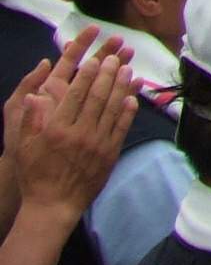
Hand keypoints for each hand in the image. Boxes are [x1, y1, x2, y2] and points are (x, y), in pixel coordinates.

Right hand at [4, 41, 134, 215]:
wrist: (53, 205)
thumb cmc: (35, 175)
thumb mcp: (24, 147)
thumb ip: (30, 119)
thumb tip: (35, 94)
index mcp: (57, 129)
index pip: (75, 95)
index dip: (87, 75)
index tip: (94, 60)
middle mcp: (79, 133)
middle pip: (97, 97)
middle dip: (108, 74)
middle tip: (115, 58)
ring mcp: (97, 144)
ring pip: (112, 109)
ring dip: (122, 87)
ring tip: (128, 70)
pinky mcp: (109, 154)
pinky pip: (121, 127)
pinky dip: (128, 111)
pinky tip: (133, 98)